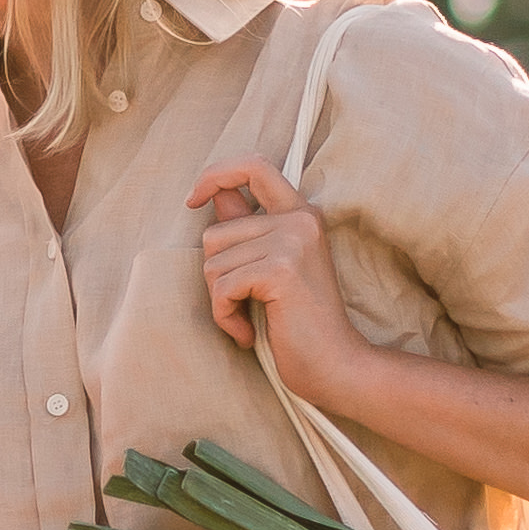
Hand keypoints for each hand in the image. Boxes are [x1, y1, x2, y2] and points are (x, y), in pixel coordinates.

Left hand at [186, 158, 364, 404]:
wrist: (335, 364)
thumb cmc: (300, 323)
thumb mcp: (272, 268)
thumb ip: (247, 230)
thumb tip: (215, 196)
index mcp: (300, 215)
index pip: (254, 165)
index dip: (215, 174)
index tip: (193, 199)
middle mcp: (299, 220)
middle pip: (215, 233)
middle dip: (217, 276)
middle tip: (243, 304)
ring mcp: (291, 242)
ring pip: (212, 262)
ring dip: (221, 301)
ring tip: (249, 319)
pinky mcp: (280, 269)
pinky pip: (221, 287)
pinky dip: (225, 317)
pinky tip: (247, 333)